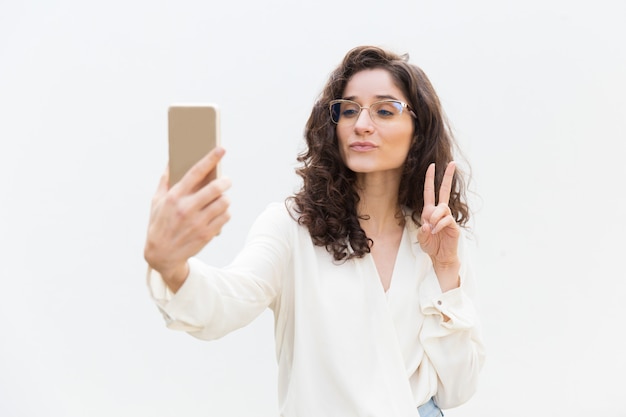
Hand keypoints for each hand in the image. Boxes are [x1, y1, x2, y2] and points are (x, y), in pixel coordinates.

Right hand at [144, 147, 230, 290]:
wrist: (161, 255)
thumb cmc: (159, 224)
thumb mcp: (156, 201)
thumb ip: (165, 180)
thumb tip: (172, 160)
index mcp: (174, 197)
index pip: (196, 172)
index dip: (211, 158)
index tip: (221, 149)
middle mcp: (187, 209)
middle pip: (216, 188)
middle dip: (225, 181)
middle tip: (226, 181)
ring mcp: (198, 223)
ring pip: (224, 203)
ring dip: (225, 198)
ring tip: (220, 199)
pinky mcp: (207, 234)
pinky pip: (225, 217)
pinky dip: (225, 212)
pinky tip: (219, 212)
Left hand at [417, 162, 460, 289]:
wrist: (440, 257)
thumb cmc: (431, 245)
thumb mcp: (421, 237)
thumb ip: (422, 230)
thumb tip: (428, 224)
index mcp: (430, 211)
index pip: (430, 191)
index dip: (430, 179)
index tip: (432, 166)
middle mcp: (439, 211)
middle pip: (444, 190)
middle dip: (447, 177)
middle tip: (453, 163)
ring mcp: (447, 217)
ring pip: (442, 207)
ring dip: (435, 217)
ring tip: (432, 229)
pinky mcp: (453, 225)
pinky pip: (446, 219)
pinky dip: (439, 225)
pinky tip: (436, 232)